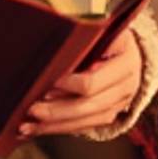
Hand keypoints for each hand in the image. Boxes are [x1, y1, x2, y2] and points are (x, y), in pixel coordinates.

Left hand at [16, 28, 142, 139]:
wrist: (129, 49)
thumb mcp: (98, 30)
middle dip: (57, 109)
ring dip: (55, 125)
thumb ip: (79, 39)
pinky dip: (61, 128)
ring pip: (88, 120)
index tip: (47, 83)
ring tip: (28, 125)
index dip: (68, 84)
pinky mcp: (111, 113)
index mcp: (125, 59)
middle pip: (90, 104)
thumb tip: (50, 49)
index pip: (93, 80)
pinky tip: (39, 128)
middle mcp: (127, 83)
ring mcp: (121, 101)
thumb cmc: (106, 35)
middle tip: (32, 109)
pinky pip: (86, 126)